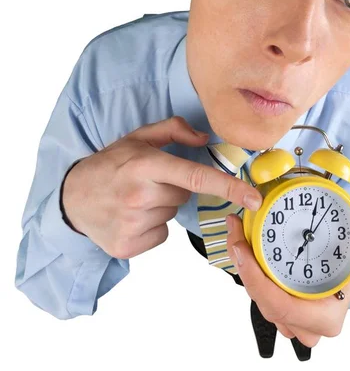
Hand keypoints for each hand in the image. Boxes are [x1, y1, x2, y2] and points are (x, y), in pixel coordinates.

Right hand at [61, 115, 262, 258]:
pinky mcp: (128, 246)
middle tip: (148, 181)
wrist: (72, 198)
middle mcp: (139, 195)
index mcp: (144, 165)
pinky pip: (161, 235)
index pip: (195, 176)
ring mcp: (133, 224)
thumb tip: (205, 139)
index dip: (228, 187)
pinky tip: (132, 216)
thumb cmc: (109, 164)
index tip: (252, 197)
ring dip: (161, 206)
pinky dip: (152, 226)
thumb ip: (174, 130)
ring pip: (172, 215)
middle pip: (185, 195)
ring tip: (136, 198)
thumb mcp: (138, 137)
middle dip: (174, 187)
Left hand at [225, 213, 349, 347]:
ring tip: (236, 233)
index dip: (256, 280)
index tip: (243, 249)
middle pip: (263, 302)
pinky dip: (247, 267)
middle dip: (243, 268)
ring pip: (257, 297)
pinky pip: (258, 289)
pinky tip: (242, 242)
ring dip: (242, 267)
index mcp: (324, 318)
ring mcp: (290, 316)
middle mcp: (304, 324)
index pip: (281, 307)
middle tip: (235, 233)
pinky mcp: (280, 302)